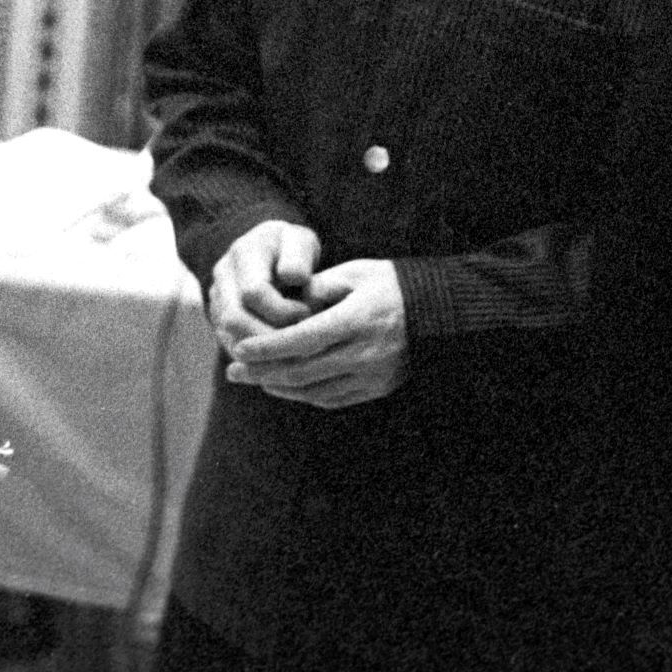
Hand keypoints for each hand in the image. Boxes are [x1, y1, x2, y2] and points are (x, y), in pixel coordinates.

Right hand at [206, 220, 322, 351]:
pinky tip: (282, 357)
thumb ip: (298, 257)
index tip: (307, 313)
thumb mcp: (302, 242)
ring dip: (264, 351)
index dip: (282, 310)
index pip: (252, 292)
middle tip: (300, 341)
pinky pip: (233, 347)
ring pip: (230, 337)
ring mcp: (217, 300)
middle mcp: (223, 276)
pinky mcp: (219, 321)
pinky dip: (257, 358)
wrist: (275, 255)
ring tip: (293, 351)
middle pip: (234, 319)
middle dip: (270, 336)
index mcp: (243, 252)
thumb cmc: (293, 251)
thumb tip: (292, 277)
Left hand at [225, 257, 405, 409]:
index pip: (303, 339)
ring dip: (280, 386)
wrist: (437, 312)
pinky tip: (285, 386)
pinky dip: (304, 395)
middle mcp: (364, 352)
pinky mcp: (376, 388)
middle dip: (263, 372)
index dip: (269, 347)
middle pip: (303, 371)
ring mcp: (372, 375)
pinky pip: (332, 398)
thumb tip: (289, 302)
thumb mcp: (356, 272)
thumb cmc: (391, 285)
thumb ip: (320, 287)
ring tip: (253, 378)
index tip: (240, 348)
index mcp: (356, 319)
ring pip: (315, 390)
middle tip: (233, 370)